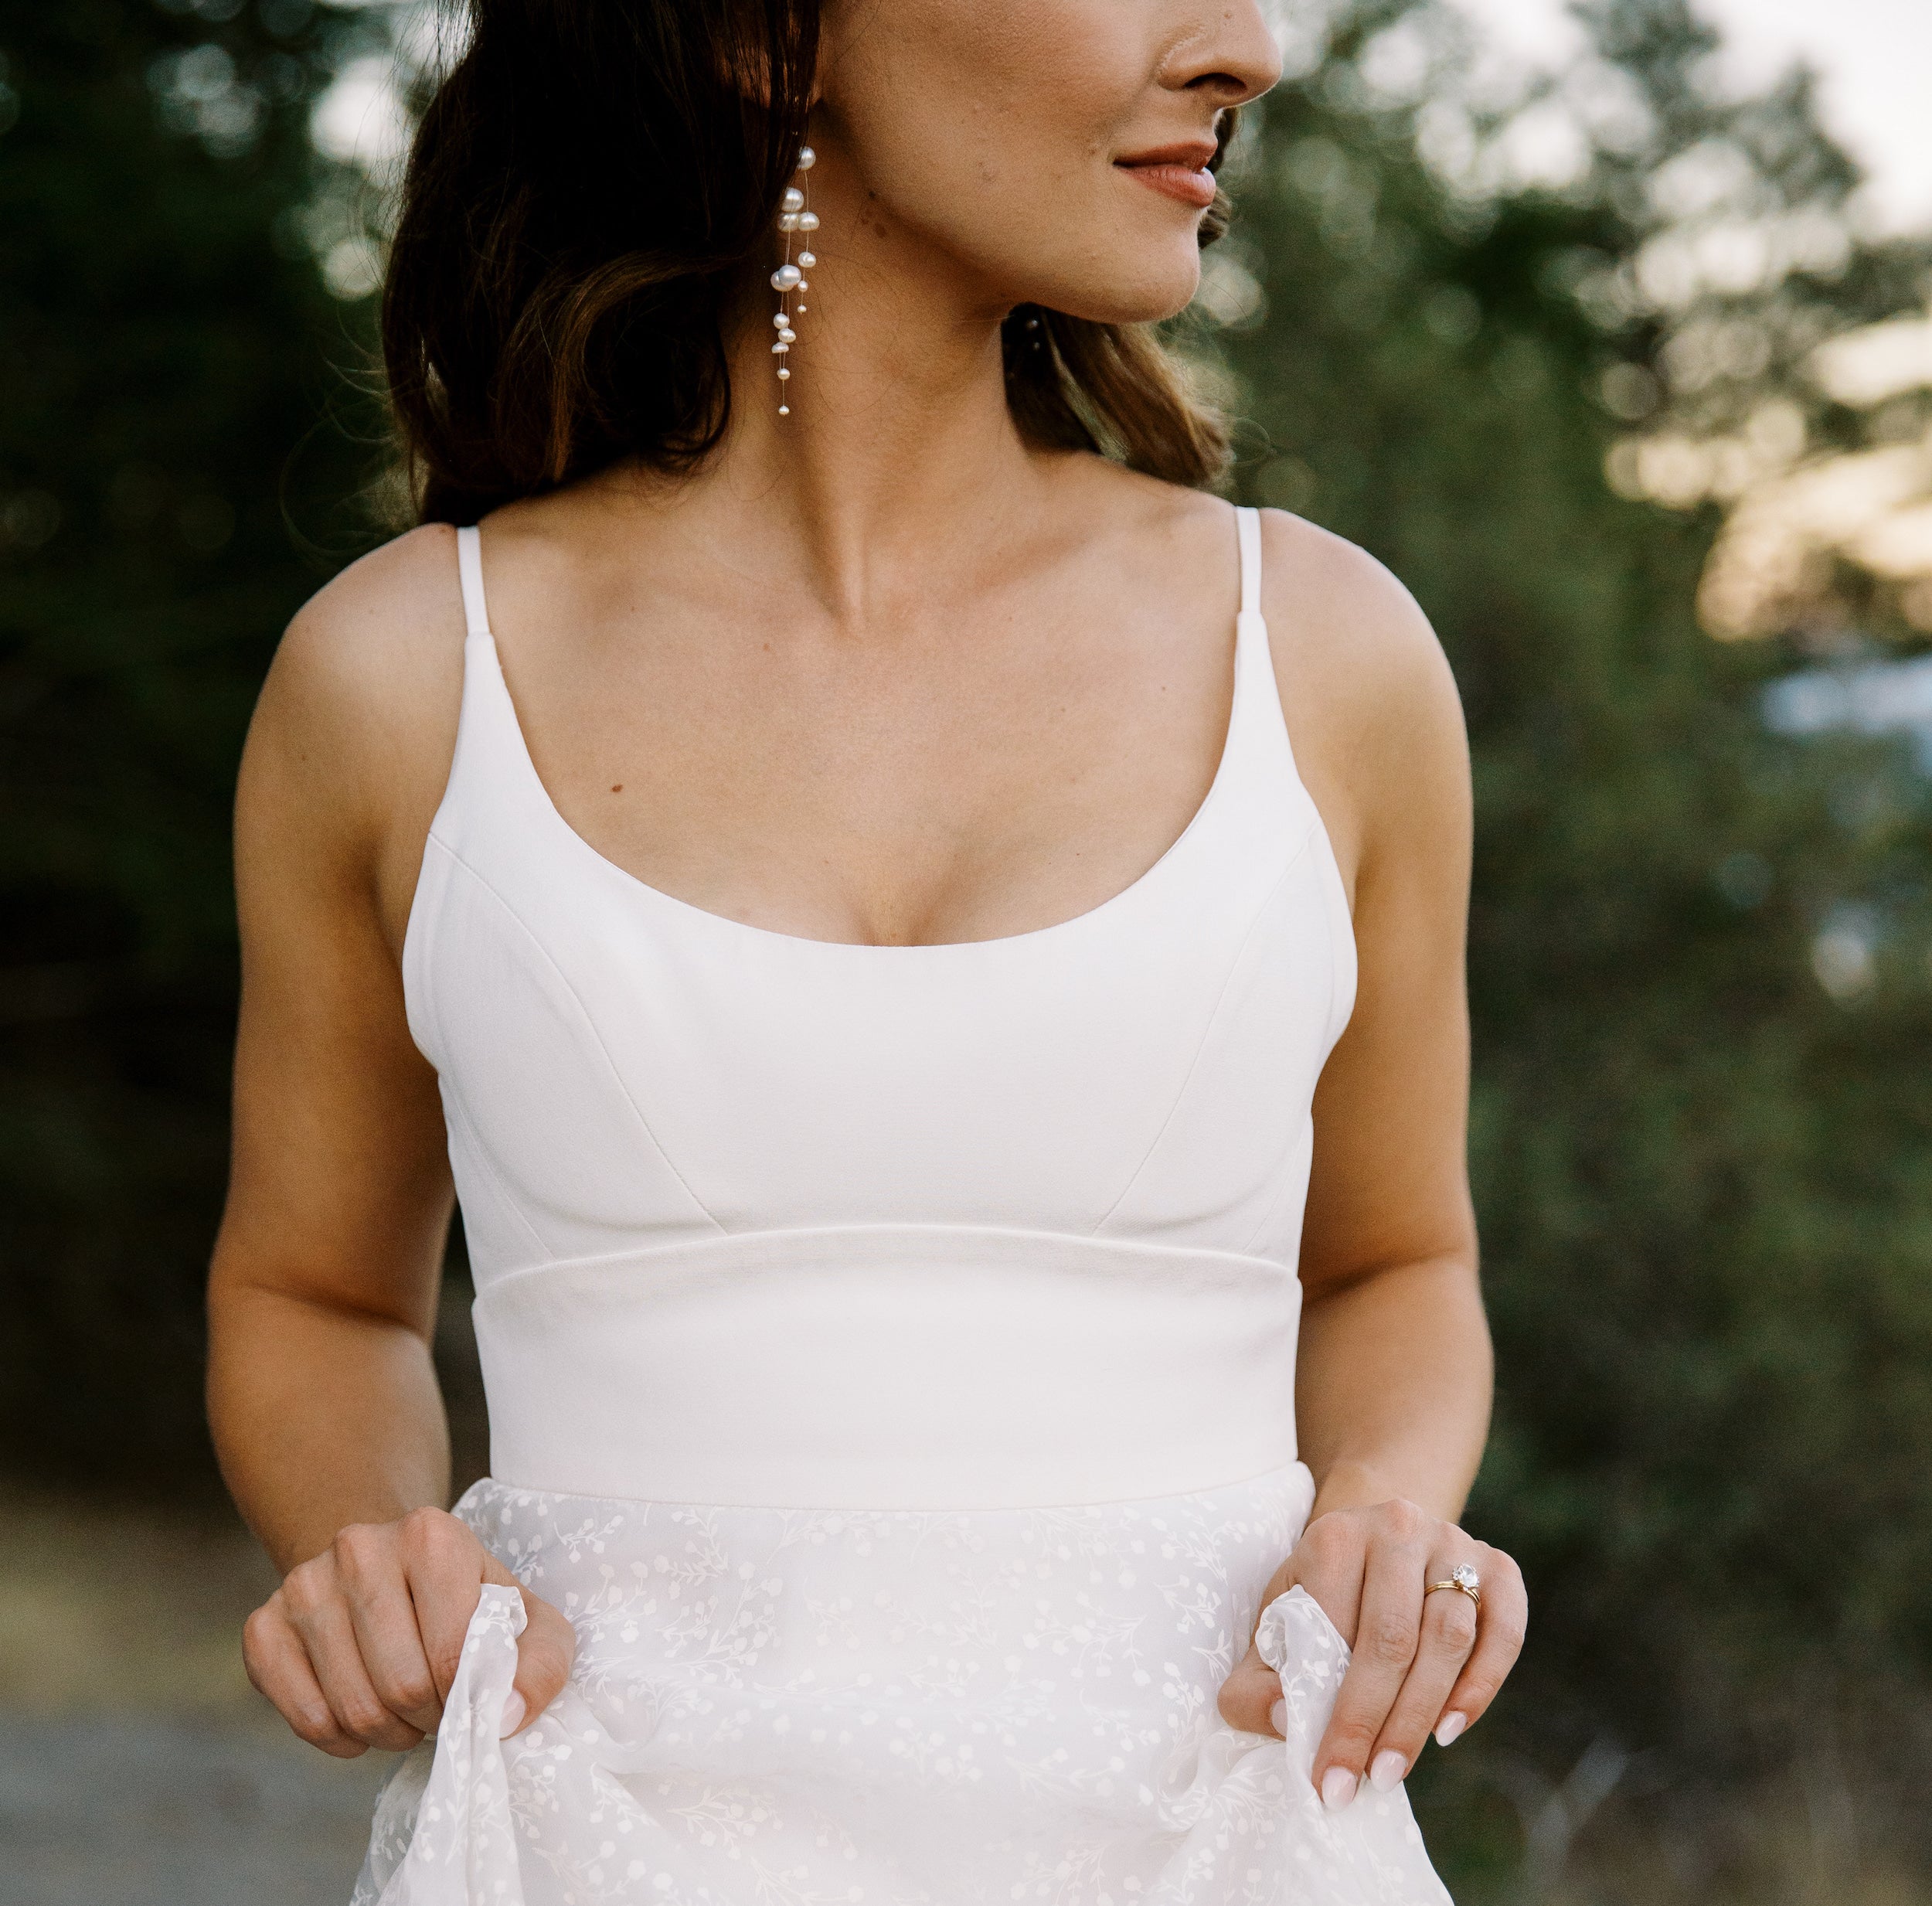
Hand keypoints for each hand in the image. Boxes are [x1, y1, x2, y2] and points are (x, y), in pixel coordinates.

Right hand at [242, 1505, 575, 1756]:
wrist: (389, 1565)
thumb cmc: (467, 1600)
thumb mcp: (526, 1617)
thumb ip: (540, 1663)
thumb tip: (504, 1718)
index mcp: (430, 1534)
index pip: (452, 1653)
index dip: (466, 1697)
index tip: (471, 1694)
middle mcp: (360, 1548)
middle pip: (400, 1686)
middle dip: (428, 1719)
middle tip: (438, 1710)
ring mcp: (304, 1584)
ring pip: (350, 1707)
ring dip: (387, 1733)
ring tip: (406, 1713)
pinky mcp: (263, 1625)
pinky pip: (302, 1717)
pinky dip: (337, 1738)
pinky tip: (359, 1716)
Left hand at [1216, 1498, 1524, 1804]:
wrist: (1374, 1538)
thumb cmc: (1322, 1595)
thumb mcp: (1276, 1625)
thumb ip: (1256, 1681)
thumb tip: (1287, 1722)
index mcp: (1335, 1536)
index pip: (1335, 1631)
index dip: (1333, 1712)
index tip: (1327, 1776)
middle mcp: (1397, 1528)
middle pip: (1395, 1638)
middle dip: (1379, 1723)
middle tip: (1366, 1782)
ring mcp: (1453, 1542)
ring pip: (1450, 1635)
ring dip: (1424, 1712)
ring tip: (1396, 1768)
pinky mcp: (1498, 1565)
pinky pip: (1504, 1631)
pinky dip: (1482, 1685)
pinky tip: (1449, 1728)